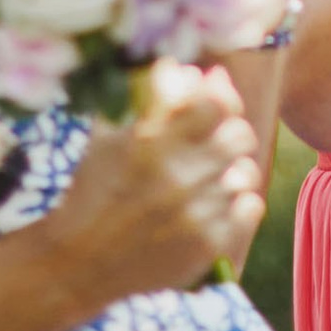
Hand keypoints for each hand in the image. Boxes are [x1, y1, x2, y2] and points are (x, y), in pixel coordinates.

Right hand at [40, 62, 265, 300]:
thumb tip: (187, 68)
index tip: (213, 95)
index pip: (216, 103)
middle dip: (229, 132)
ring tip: (211, 175)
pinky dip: (239, 201)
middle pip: (240, 136)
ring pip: (247, 172)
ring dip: (232, 169)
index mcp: (151, 142)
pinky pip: (251, 206)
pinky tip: (217, 202)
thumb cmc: (92, 190)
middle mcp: (178, 176)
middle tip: (213, 139)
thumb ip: (146, 96)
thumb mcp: (106, 134)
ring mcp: (197, 213)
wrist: (79, 262)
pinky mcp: (208, 245)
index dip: (221, 94)